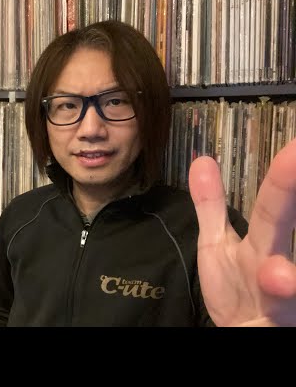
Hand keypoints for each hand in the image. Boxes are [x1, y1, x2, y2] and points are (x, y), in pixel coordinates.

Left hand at [189, 137, 295, 326]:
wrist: (245, 328)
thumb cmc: (237, 286)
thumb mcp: (218, 243)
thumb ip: (212, 207)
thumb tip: (202, 160)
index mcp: (263, 243)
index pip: (272, 205)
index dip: (283, 178)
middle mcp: (279, 267)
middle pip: (280, 233)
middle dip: (289, 201)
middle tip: (295, 170)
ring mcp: (282, 302)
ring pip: (287, 294)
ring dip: (284, 283)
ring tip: (277, 278)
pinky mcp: (273, 325)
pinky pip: (271, 325)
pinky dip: (266, 322)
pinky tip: (263, 310)